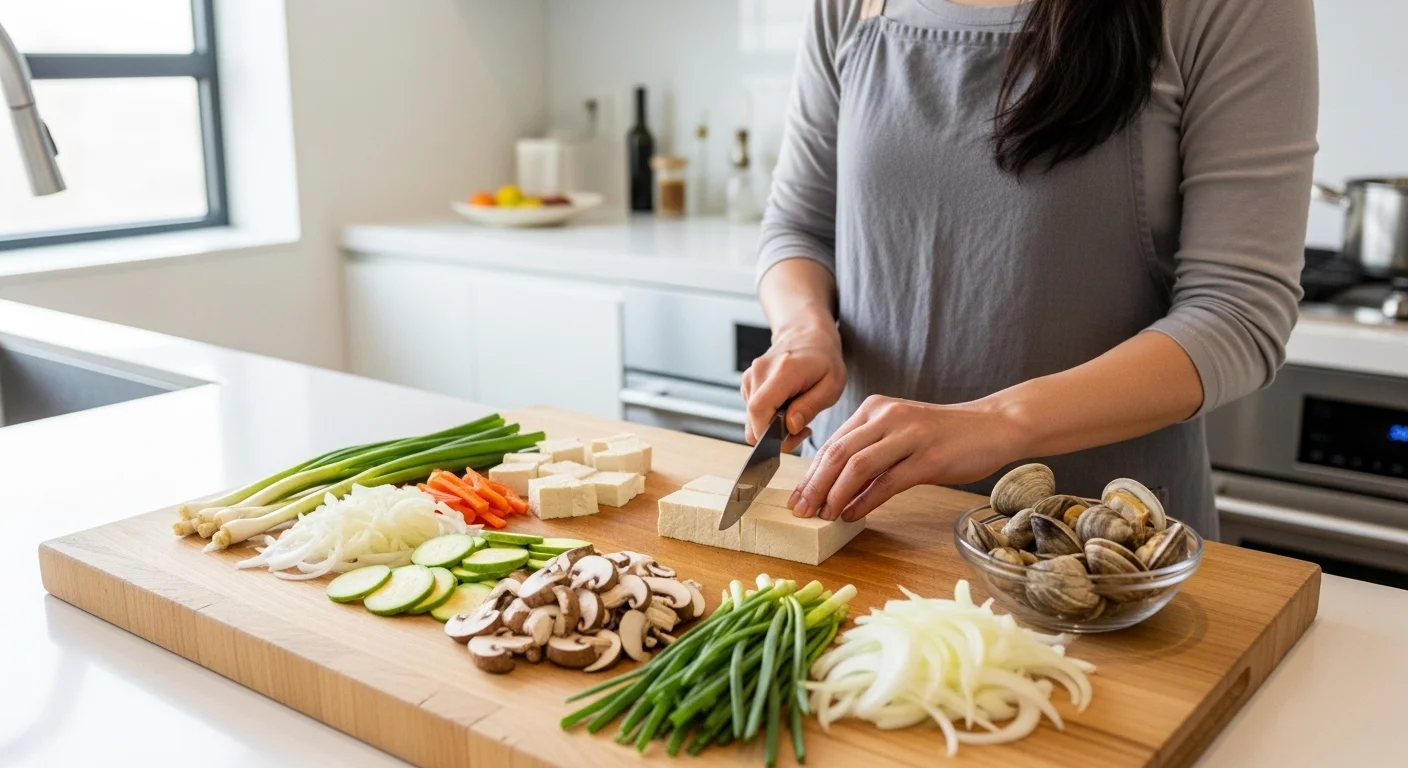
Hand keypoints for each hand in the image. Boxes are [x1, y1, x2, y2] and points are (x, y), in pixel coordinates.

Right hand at [740, 320, 845, 452]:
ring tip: (796, 416)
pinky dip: (768, 418)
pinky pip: (753, 413)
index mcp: (783, 371)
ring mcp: (750, 378)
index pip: (759, 409)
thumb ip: (810, 407)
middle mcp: (760, 373)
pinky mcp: (747, 384)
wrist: (806, 336)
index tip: (789, 439)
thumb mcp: (831, 385)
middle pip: (753, 419)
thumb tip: (789, 427)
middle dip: (774, 436)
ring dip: (772, 427)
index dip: (767, 434)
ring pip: (751, 420)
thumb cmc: (823, 361)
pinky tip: (786, 409)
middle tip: (801, 430)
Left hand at [790, 395, 1026, 521]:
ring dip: (835, 495)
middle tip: (800, 511)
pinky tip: (852, 515)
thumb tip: (836, 490)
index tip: (797, 498)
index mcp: (874, 410)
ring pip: (857, 466)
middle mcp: (887, 417)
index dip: (810, 473)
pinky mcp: (928, 457)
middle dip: (814, 486)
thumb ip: (870, 455)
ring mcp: (908, 436)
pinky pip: (887, 482)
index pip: (832, 443)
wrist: (992, 426)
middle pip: (837, 454)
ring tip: (823, 516)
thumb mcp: (899, 436)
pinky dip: (865, 501)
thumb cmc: (944, 436)